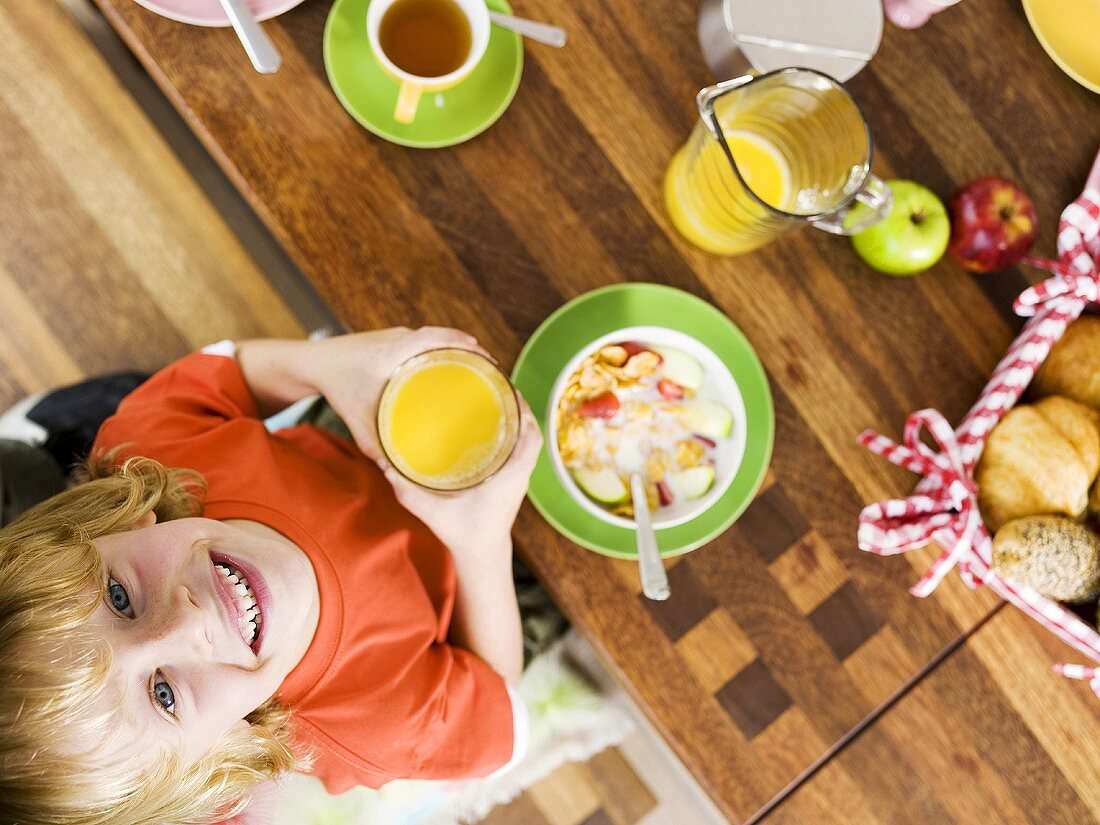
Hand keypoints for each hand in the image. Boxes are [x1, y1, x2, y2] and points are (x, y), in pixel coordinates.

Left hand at [308, 326, 488, 460]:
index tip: (483, 354)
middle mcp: (397, 339)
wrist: (313, 363)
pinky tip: (452, 367)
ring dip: (456, 348)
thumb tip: (397, 471)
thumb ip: (375, 447)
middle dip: (469, 348)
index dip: (459, 342)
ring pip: (434, 338)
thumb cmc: (336, 388)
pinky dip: (441, 350)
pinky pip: (424, 341)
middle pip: (441, 336)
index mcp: (392, 352)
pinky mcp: (394, 340)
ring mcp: (396, 336)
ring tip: (479, 369)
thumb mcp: (358, 423)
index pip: (433, 337)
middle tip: (492, 368)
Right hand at [379, 397, 542, 556]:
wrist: (481, 556)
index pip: (531, 438)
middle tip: (498, 386)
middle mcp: (520, 474)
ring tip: (497, 397)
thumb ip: (407, 490)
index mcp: (510, 477)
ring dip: (519, 419)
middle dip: (520, 407)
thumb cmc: (462, 534)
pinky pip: (522, 449)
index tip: (509, 391)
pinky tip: (495, 422)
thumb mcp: (432, 511)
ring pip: (529, 440)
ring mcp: (520, 477)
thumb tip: (385, 463)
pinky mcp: (514, 480)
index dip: (525, 413)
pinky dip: (515, 432)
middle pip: (532, 432)